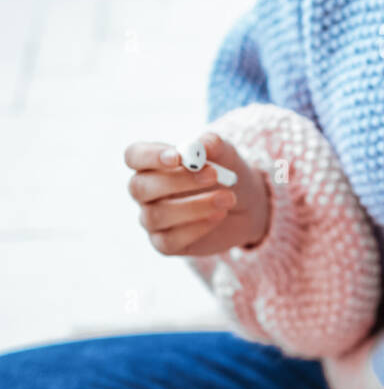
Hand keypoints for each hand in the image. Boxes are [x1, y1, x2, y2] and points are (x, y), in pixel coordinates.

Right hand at [124, 131, 270, 255]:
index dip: (150, 156)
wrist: (245, 206)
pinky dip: (196, 228)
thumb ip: (214, 145)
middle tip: (213, 175)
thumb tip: (203, 144)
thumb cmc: (226, 173)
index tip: (178, 157)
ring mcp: (152, 219)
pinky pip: (169, 241)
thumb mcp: (226, 155)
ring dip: (194, 206)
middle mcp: (146, 192)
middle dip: (177, 181)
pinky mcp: (165, 244)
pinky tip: (219, 216)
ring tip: (228, 198)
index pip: (134, 156)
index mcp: (152, 163)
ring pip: (156, 215)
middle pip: (140, 187)